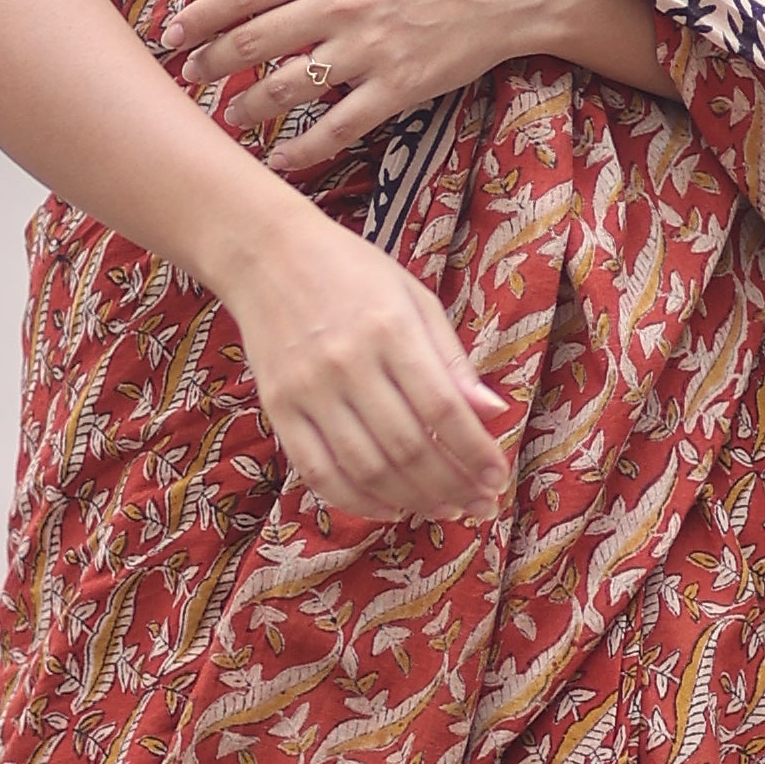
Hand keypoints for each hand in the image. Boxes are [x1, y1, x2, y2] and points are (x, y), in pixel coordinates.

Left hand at [170, 0, 585, 181]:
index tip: (173, 34)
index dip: (200, 16)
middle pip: (254, 41)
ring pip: (286, 88)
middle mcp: (342, 3)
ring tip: (231, 114)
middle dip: (211, 64)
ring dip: (248, 106)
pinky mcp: (397, 89)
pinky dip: (301, 150)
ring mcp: (369, 49)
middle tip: (189, 77)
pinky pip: (335, 129)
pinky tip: (279, 159)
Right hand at [221, 213, 515, 530]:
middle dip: (452, 485)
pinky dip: (357, 501)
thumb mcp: (414, 298)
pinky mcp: (278, 408)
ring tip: (445, 509)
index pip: (442, 408)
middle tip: (480, 504)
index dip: (475, 451)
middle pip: (408, 447)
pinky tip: (390, 508)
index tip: (498, 476)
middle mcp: (348, 363)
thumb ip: (451, 360)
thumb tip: (494, 412)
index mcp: (390, 329)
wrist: (267, 254)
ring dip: (413, 499)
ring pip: (367, 468)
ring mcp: (308, 390)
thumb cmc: (352, 271)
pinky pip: (319, 472)